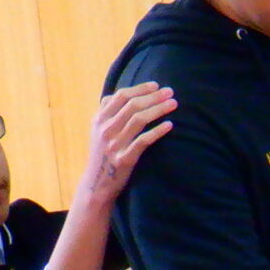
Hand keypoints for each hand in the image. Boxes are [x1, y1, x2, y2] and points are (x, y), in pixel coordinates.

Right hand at [78, 81, 177, 211]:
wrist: (96, 184)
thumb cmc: (102, 155)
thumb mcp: (97, 132)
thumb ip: (106, 113)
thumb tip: (117, 95)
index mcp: (99, 120)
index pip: (121, 96)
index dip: (140, 89)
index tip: (156, 85)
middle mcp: (105, 130)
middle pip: (132, 105)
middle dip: (153, 96)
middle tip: (170, 92)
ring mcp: (114, 144)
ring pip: (139, 120)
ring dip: (159, 109)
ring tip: (173, 104)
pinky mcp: (124, 159)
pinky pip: (143, 141)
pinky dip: (157, 131)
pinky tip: (169, 125)